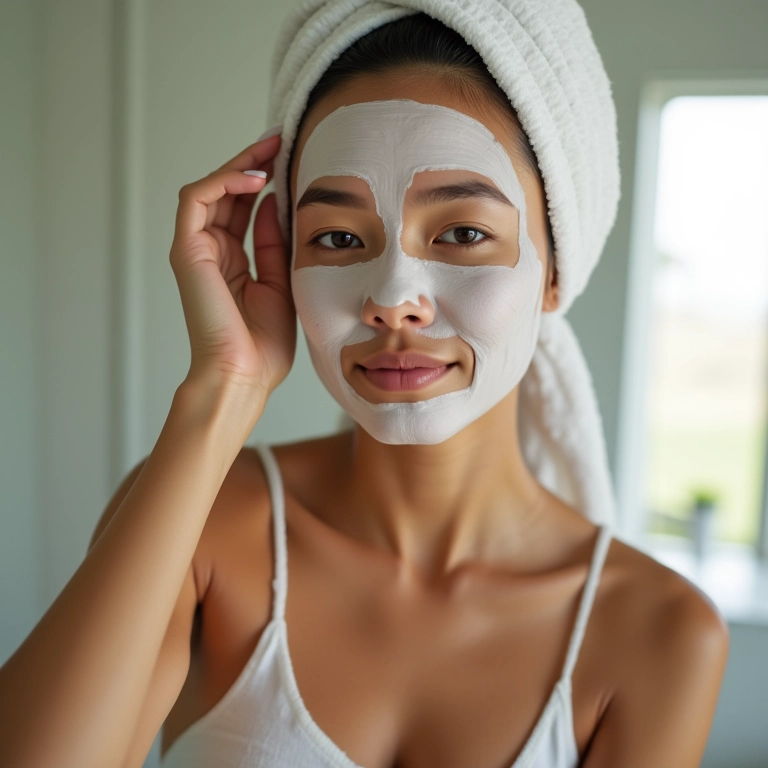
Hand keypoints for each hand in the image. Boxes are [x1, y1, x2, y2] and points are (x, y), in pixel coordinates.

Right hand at [170, 133, 295, 404]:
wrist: (244, 375)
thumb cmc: (264, 343)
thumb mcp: (280, 281)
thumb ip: (274, 241)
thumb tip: (274, 200)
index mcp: (233, 260)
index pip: (244, 206)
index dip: (264, 179)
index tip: (289, 156)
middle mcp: (211, 251)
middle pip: (227, 192)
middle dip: (253, 162)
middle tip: (280, 138)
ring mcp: (196, 250)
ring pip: (210, 189)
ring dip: (239, 164)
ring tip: (271, 148)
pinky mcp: (186, 251)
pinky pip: (196, 201)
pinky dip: (223, 182)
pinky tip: (256, 178)